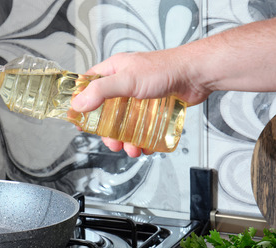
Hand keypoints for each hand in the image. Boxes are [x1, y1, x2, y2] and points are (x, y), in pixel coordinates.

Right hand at [71, 50, 210, 156]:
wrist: (196, 75)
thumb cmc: (164, 69)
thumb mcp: (127, 79)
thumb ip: (101, 91)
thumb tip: (79, 104)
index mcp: (115, 70)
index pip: (89, 85)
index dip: (82, 102)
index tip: (79, 120)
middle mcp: (126, 83)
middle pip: (107, 110)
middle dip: (108, 131)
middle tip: (112, 142)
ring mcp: (140, 96)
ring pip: (125, 122)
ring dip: (125, 139)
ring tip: (131, 148)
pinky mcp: (155, 108)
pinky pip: (142, 126)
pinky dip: (142, 139)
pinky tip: (144, 146)